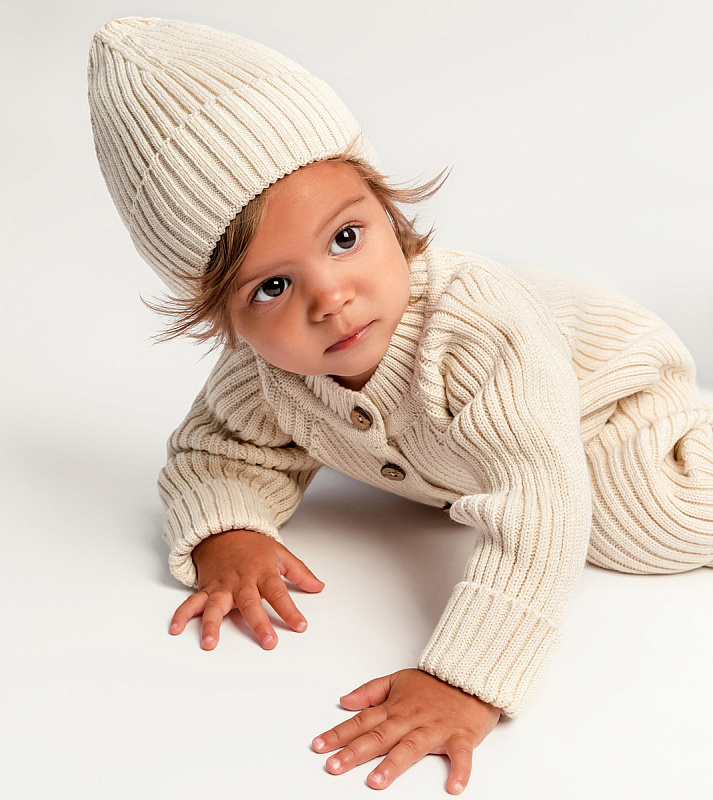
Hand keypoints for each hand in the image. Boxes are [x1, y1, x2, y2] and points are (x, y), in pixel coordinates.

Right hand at [168, 529, 324, 649]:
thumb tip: (319, 586)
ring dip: (211, 625)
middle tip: (268, 642)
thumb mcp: (280, 553)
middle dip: (259, 623)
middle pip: (250, 603)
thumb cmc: (254, 546)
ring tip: (210, 643)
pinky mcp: (206, 589)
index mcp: (262, 572)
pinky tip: (176, 629)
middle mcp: (241, 581)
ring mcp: (221, 586)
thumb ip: (300, 572)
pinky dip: (182, 615)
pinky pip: (192, 602)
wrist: (225, 530)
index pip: (279, 593)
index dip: (290, 610)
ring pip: (216, 606)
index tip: (301, 626)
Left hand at [312, 668, 500, 793]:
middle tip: (334, 766)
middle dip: (354, 753)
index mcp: (395, 708)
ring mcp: (435, 729)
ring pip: (411, 748)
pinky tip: (453, 787)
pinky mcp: (461, 736)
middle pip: (378, 737)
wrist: (471, 676)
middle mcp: (411, 719)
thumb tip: (345, 701)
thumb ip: (370, 691)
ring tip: (375, 781)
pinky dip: (459, 770)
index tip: (319, 746)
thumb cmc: (436, 684)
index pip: (361, 722)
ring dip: (393, 765)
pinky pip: (460, 756)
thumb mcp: (398, 679)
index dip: (339, 734)